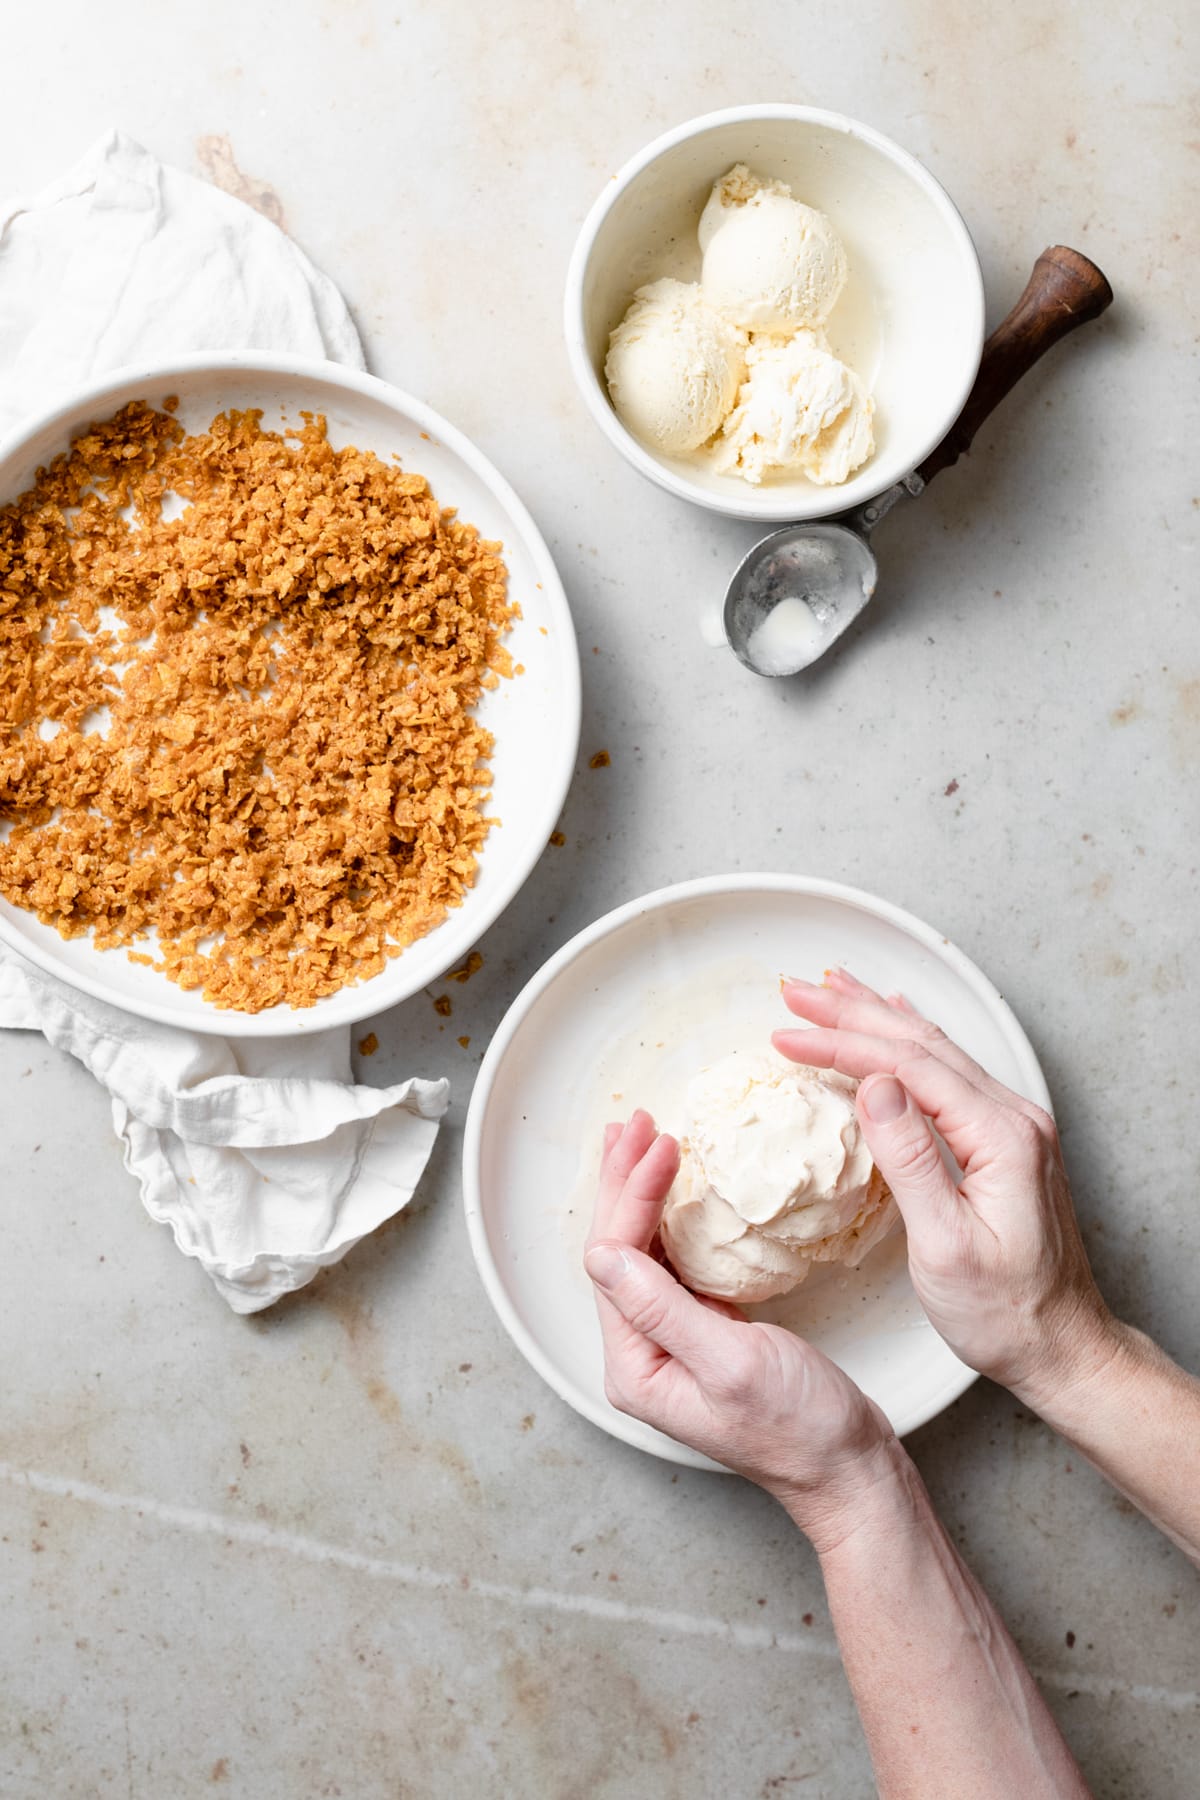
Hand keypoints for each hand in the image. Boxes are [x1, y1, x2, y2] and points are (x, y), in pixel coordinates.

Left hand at [585, 1111, 894, 1545]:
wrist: (849, 1470)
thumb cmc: (800, 1428)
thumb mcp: (732, 1363)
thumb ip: (663, 1309)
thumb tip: (602, 1257)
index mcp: (637, 1366)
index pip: (615, 1259)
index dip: (631, 1195)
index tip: (659, 1143)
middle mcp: (643, 1355)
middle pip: (620, 1250)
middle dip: (626, 1182)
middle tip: (637, 1123)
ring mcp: (673, 1343)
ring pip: (645, 1251)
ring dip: (644, 1194)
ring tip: (643, 1142)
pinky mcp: (706, 1334)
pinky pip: (676, 1264)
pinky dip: (676, 1220)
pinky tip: (681, 1193)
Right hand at [773, 969, 1115, 1408]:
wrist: (1065, 1347)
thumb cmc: (1006, 1312)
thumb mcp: (946, 1247)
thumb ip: (912, 1161)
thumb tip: (876, 1087)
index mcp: (1001, 1137)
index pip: (908, 1065)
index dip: (842, 1044)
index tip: (787, 1036)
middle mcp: (1014, 1118)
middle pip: (921, 1043)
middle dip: (852, 1012)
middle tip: (796, 991)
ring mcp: (1014, 1126)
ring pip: (936, 1050)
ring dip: (878, 1016)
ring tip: (833, 987)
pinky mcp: (1006, 1142)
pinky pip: (950, 1071)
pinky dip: (910, 1040)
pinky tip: (897, 1020)